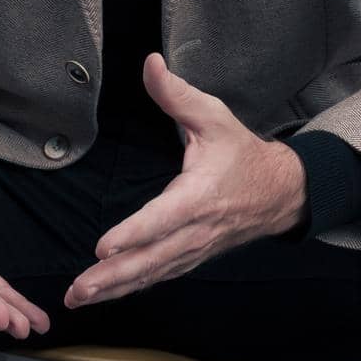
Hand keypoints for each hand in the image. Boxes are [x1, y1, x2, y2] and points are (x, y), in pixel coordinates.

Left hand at [64, 53, 306, 308]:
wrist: (281, 192)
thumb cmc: (242, 152)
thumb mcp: (214, 116)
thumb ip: (177, 94)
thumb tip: (150, 63)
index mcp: (200, 196)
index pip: (162, 219)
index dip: (133, 235)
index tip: (103, 248)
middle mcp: (196, 230)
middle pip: (151, 259)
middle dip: (113, 277)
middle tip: (78, 288)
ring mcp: (194, 249)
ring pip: (152, 274)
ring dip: (114, 289)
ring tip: (78, 297)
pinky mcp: (191, 256)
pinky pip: (159, 276)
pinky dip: (130, 289)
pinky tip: (104, 294)